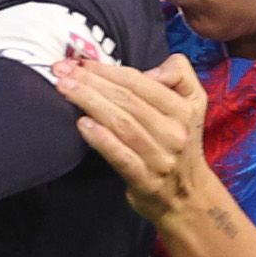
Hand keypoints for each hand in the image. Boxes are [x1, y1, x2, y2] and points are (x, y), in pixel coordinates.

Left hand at [54, 53, 213, 226]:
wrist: (188, 196)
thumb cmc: (180, 143)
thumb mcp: (194, 103)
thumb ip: (179, 74)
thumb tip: (149, 71)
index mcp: (184, 109)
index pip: (140, 83)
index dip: (108, 69)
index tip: (80, 60)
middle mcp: (174, 132)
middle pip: (127, 100)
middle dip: (91, 81)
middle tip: (61, 71)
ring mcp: (160, 158)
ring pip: (122, 124)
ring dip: (90, 103)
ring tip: (65, 89)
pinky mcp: (146, 181)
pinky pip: (122, 156)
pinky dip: (101, 139)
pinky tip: (83, 124)